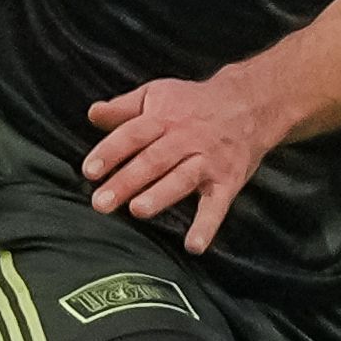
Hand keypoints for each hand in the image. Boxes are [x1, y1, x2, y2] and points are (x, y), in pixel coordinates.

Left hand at [83, 65, 285, 253]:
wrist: (250, 105)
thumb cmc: (194, 104)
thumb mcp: (158, 95)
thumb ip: (123, 108)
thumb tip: (92, 113)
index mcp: (164, 118)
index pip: (132, 135)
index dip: (110, 152)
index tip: (90, 171)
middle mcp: (186, 139)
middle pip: (153, 160)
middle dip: (126, 181)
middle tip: (101, 202)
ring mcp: (208, 161)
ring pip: (182, 178)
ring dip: (160, 195)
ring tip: (138, 210)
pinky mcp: (228, 182)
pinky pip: (217, 206)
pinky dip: (207, 226)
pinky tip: (194, 245)